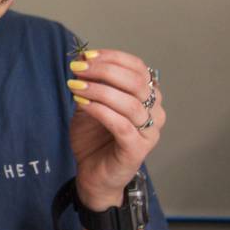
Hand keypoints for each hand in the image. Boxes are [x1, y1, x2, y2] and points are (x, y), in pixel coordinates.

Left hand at [69, 47, 164, 207]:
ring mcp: (149, 132)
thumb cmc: (94, 138)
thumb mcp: (90, 104)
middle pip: (136, 83)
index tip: (86, 56)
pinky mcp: (137, 149)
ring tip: (75, 86)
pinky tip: (82, 103)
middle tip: (77, 69)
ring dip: (100, 90)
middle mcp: (154, 113)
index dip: (113, 58)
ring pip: (130, 103)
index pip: (139, 68)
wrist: (93, 173)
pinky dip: (100, 110)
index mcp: (147, 97)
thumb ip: (90, 84)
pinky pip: (121, 125)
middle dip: (104, 71)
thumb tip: (82, 59)